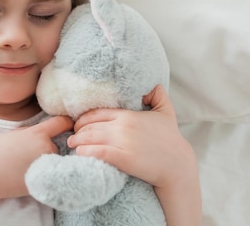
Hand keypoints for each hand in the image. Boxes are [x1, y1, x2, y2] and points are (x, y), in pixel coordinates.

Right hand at [0, 115, 73, 198]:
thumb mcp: (16, 134)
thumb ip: (33, 132)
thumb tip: (46, 133)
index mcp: (37, 134)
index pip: (61, 123)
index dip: (66, 122)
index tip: (70, 123)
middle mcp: (46, 148)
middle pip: (55, 145)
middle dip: (46, 148)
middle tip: (27, 154)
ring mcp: (47, 165)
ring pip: (52, 161)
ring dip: (45, 162)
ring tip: (25, 165)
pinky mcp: (45, 180)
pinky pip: (49, 174)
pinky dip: (42, 173)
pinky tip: (26, 174)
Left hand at [66, 85, 195, 188]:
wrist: (178, 166)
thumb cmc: (171, 139)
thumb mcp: (166, 112)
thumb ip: (158, 95)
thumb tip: (152, 84)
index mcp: (128, 115)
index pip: (97, 113)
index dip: (83, 119)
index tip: (77, 124)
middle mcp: (123, 126)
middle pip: (90, 126)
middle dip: (78, 131)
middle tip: (71, 136)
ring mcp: (123, 142)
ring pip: (90, 138)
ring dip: (78, 142)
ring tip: (72, 145)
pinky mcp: (124, 158)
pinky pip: (97, 152)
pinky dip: (86, 152)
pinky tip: (80, 154)